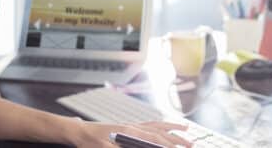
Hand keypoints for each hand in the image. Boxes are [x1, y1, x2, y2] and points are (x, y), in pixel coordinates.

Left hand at [69, 118, 191, 147]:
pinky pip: (150, 126)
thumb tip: (142, 147)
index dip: (169, 144)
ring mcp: (132, 126)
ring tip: (187, 132)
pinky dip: (161, 127)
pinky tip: (167, 129)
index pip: (155, 138)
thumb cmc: (90, 142)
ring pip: (157, 126)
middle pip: (160, 132)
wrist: (79, 132)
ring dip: (173, 130)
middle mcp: (134, 126)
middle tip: (192, 145)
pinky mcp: (129, 128)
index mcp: (129, 131)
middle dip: (177, 139)